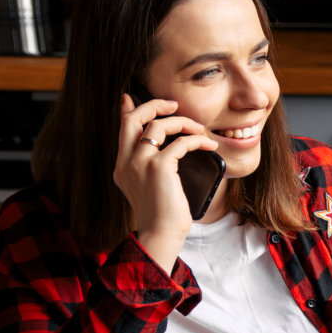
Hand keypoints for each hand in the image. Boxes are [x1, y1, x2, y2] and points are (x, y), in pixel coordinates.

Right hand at [114, 92, 219, 269]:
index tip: (131, 97)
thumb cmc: (162, 216)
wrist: (160, 235)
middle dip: (154, 105)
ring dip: (183, 123)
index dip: (128, 110)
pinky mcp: (159, 168)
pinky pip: (180, 143)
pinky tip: (208, 146)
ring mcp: (141, 163)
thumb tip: (166, 151)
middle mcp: (127, 162)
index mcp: (122, 166)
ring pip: (159, 125)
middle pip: (134, 119)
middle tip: (173, 105)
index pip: (123, 129)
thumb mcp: (150, 189)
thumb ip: (149, 168)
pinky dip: (197, 141)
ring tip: (199, 130)